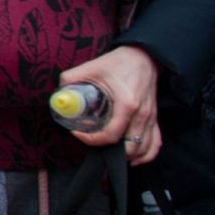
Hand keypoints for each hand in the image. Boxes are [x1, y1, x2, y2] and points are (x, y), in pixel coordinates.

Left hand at [62, 46, 160, 164]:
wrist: (143, 56)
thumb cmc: (118, 62)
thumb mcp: (91, 67)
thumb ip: (71, 79)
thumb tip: (59, 95)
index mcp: (127, 105)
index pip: (111, 135)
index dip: (92, 140)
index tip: (77, 132)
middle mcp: (142, 114)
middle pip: (130, 147)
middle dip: (110, 152)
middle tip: (92, 141)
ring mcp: (151, 118)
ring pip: (145, 149)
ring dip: (128, 157)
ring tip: (110, 154)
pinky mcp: (155, 118)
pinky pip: (156, 142)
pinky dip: (147, 154)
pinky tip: (134, 158)